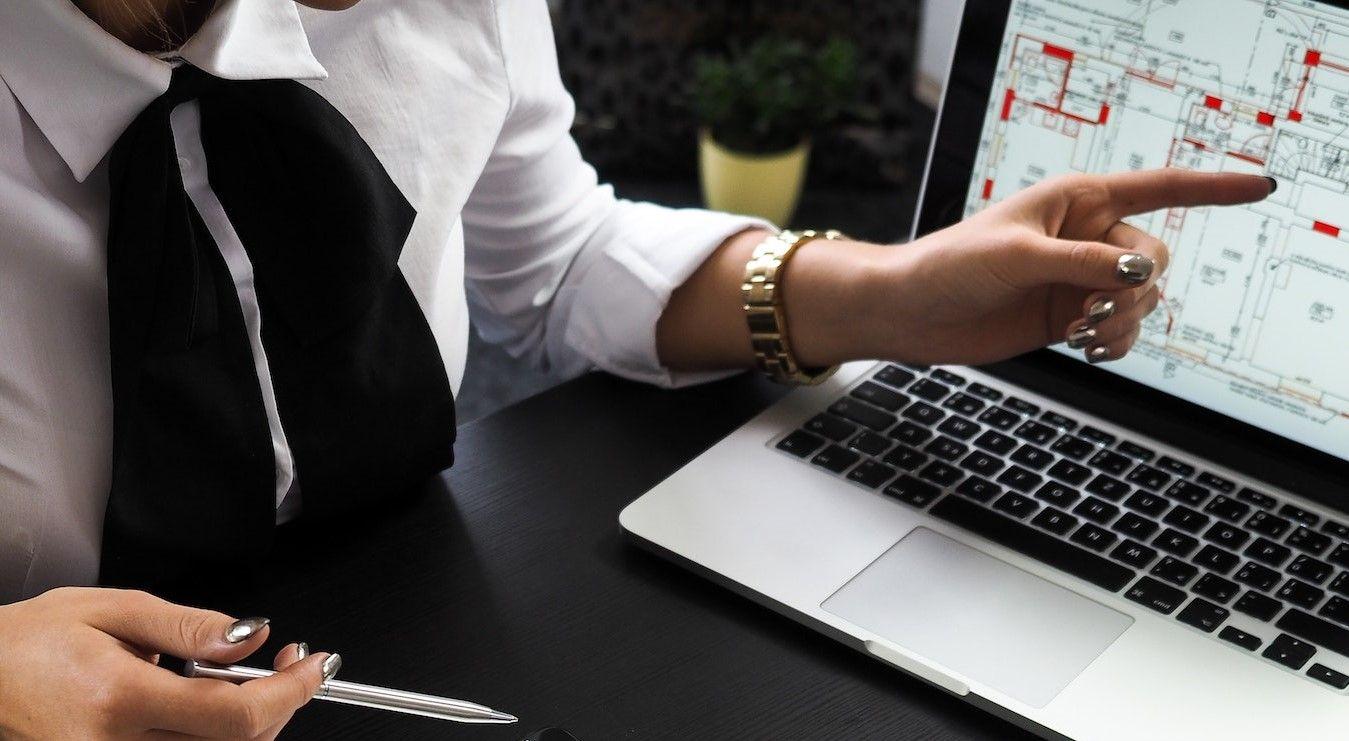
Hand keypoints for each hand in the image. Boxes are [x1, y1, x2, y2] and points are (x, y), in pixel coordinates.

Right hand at [0, 587, 335, 739]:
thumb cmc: (32, 641)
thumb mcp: (113, 610)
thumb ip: (190, 626)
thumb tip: (252, 634)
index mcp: (120, 698)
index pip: (236, 715)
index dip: (291, 691)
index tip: (317, 664)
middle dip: (281, 703)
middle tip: (290, 661)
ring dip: (253, 722)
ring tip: (249, 677)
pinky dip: (216, 737)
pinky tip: (214, 705)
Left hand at [801, 169, 1271, 365]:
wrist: (911, 313)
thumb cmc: (951, 266)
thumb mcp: (1018, 257)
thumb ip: (1083, 264)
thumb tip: (1140, 273)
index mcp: (1078, 200)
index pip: (1159, 188)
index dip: (1212, 188)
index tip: (1260, 187)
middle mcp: (1086, 237)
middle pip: (1155, 258)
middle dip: (1135, 289)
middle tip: (1090, 312)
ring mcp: (1080, 279)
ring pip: (1142, 300)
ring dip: (1123, 321)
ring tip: (1080, 333)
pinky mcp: (1070, 316)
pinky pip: (1122, 332)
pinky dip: (1116, 344)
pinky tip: (1090, 350)